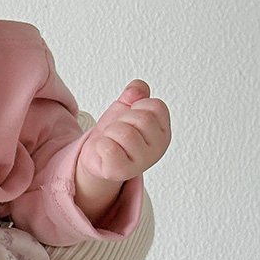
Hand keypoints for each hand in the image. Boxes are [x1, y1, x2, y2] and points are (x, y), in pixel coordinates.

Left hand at [75, 80, 169, 221]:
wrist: (97, 156)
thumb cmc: (115, 134)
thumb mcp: (126, 108)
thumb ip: (134, 94)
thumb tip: (136, 89)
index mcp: (162, 132)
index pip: (156, 106)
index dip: (137, 106)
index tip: (131, 117)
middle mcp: (157, 148)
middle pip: (141, 118)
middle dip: (122, 119)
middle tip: (118, 130)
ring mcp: (141, 162)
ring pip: (124, 132)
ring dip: (110, 132)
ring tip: (111, 140)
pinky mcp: (121, 171)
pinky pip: (108, 148)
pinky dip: (101, 145)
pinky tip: (104, 150)